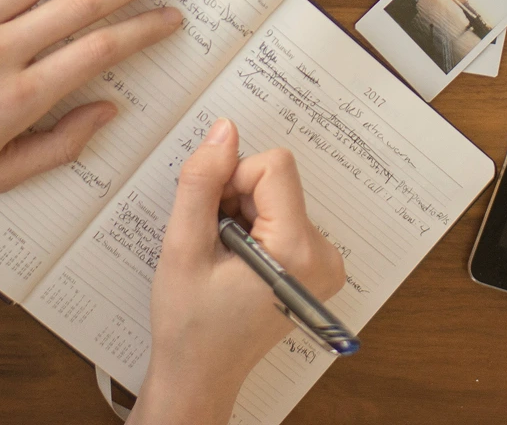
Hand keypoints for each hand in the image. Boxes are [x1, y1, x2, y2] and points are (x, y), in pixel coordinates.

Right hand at [129, 119, 345, 424]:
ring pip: (276, 193)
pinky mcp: (315, 263)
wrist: (200, 375)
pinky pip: (282, 212)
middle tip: (213, 242)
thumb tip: (224, 130)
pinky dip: (253, 225)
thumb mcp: (183, 247)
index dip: (232, 180)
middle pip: (276, 179)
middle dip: (235, 198)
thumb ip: (202, 182)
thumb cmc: (189, 323)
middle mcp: (324, 254)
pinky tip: (236, 260)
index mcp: (298, 250)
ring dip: (241, 212)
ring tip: (222, 256)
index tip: (212, 217)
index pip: (273, 166)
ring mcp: (324, 261)